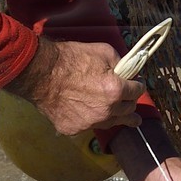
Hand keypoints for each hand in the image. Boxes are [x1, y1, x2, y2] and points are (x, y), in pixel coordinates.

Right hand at [12, 38, 141, 136]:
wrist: (42, 73)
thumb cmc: (71, 59)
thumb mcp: (103, 51)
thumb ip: (121, 63)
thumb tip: (127, 72)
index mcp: (116, 91)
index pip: (137, 91)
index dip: (138, 85)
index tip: (137, 84)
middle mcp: (106, 111)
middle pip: (128, 110)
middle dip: (130, 102)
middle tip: (129, 99)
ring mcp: (89, 122)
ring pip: (112, 122)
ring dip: (117, 116)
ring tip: (128, 120)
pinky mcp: (74, 129)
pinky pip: (89, 126)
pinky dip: (91, 119)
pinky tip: (89, 113)